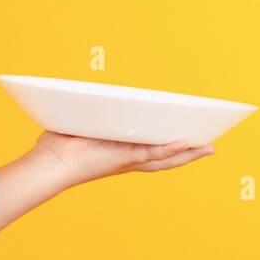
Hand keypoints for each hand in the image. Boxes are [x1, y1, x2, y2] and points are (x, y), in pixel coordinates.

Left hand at [31, 129, 215, 188]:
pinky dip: (166, 150)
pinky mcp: (120, 159)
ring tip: (209, 147)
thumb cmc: (57, 147)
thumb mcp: (81, 125)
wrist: (48, 163)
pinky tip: (184, 144)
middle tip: (212, 146)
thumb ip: (90, 114)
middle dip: (189, 152)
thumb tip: (86, 96)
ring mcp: (125, 160)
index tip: (191, 139)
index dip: (171, 146)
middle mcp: (126, 158)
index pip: (150, 149)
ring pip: (163, 158)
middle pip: (165, 157)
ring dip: (187, 153)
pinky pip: (148, 155)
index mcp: (119, 152)